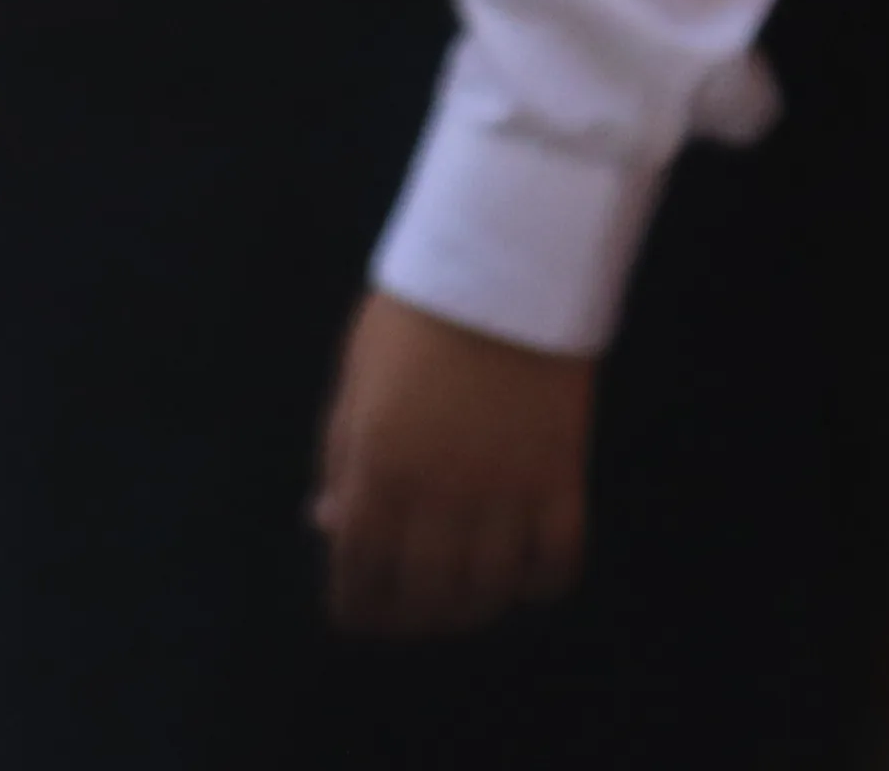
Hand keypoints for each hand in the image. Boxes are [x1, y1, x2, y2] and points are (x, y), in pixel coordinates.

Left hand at [314, 285, 597, 636]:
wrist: (501, 268)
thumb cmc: (411, 318)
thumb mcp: (354, 383)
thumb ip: (340, 459)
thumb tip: (325, 523)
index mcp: (378, 467)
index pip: (361, 566)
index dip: (356, 604)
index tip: (355, 619)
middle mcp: (440, 493)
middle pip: (427, 592)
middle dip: (411, 618)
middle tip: (408, 620)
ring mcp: (506, 492)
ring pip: (491, 590)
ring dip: (473, 609)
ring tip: (462, 606)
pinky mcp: (562, 481)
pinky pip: (556, 562)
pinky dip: (540, 585)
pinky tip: (524, 580)